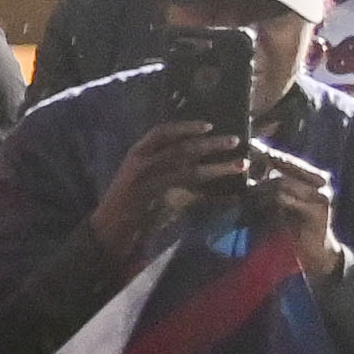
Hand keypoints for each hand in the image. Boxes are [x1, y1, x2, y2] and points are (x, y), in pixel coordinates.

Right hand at [92, 119, 253, 262]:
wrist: (111, 227)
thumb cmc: (127, 199)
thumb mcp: (139, 174)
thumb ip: (163, 164)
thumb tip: (197, 156)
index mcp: (136, 154)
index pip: (161, 133)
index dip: (186, 127)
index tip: (209, 125)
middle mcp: (143, 165)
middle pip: (182, 149)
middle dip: (211, 144)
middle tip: (234, 140)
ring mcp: (152, 185)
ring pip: (191, 171)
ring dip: (219, 168)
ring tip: (241, 165)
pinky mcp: (162, 205)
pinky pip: (196, 198)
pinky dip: (217, 198)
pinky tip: (235, 197)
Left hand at [234, 142, 337, 284]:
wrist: (314, 252)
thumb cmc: (294, 226)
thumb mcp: (282, 201)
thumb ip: (272, 183)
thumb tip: (247, 165)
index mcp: (314, 176)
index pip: (287, 159)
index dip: (267, 152)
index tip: (248, 145)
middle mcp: (321, 182)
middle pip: (285, 165)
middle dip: (261, 166)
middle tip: (240, 166)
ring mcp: (321, 195)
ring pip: (281, 182)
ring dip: (260, 188)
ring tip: (246, 193)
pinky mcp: (317, 210)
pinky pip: (284, 199)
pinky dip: (266, 200)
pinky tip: (255, 205)